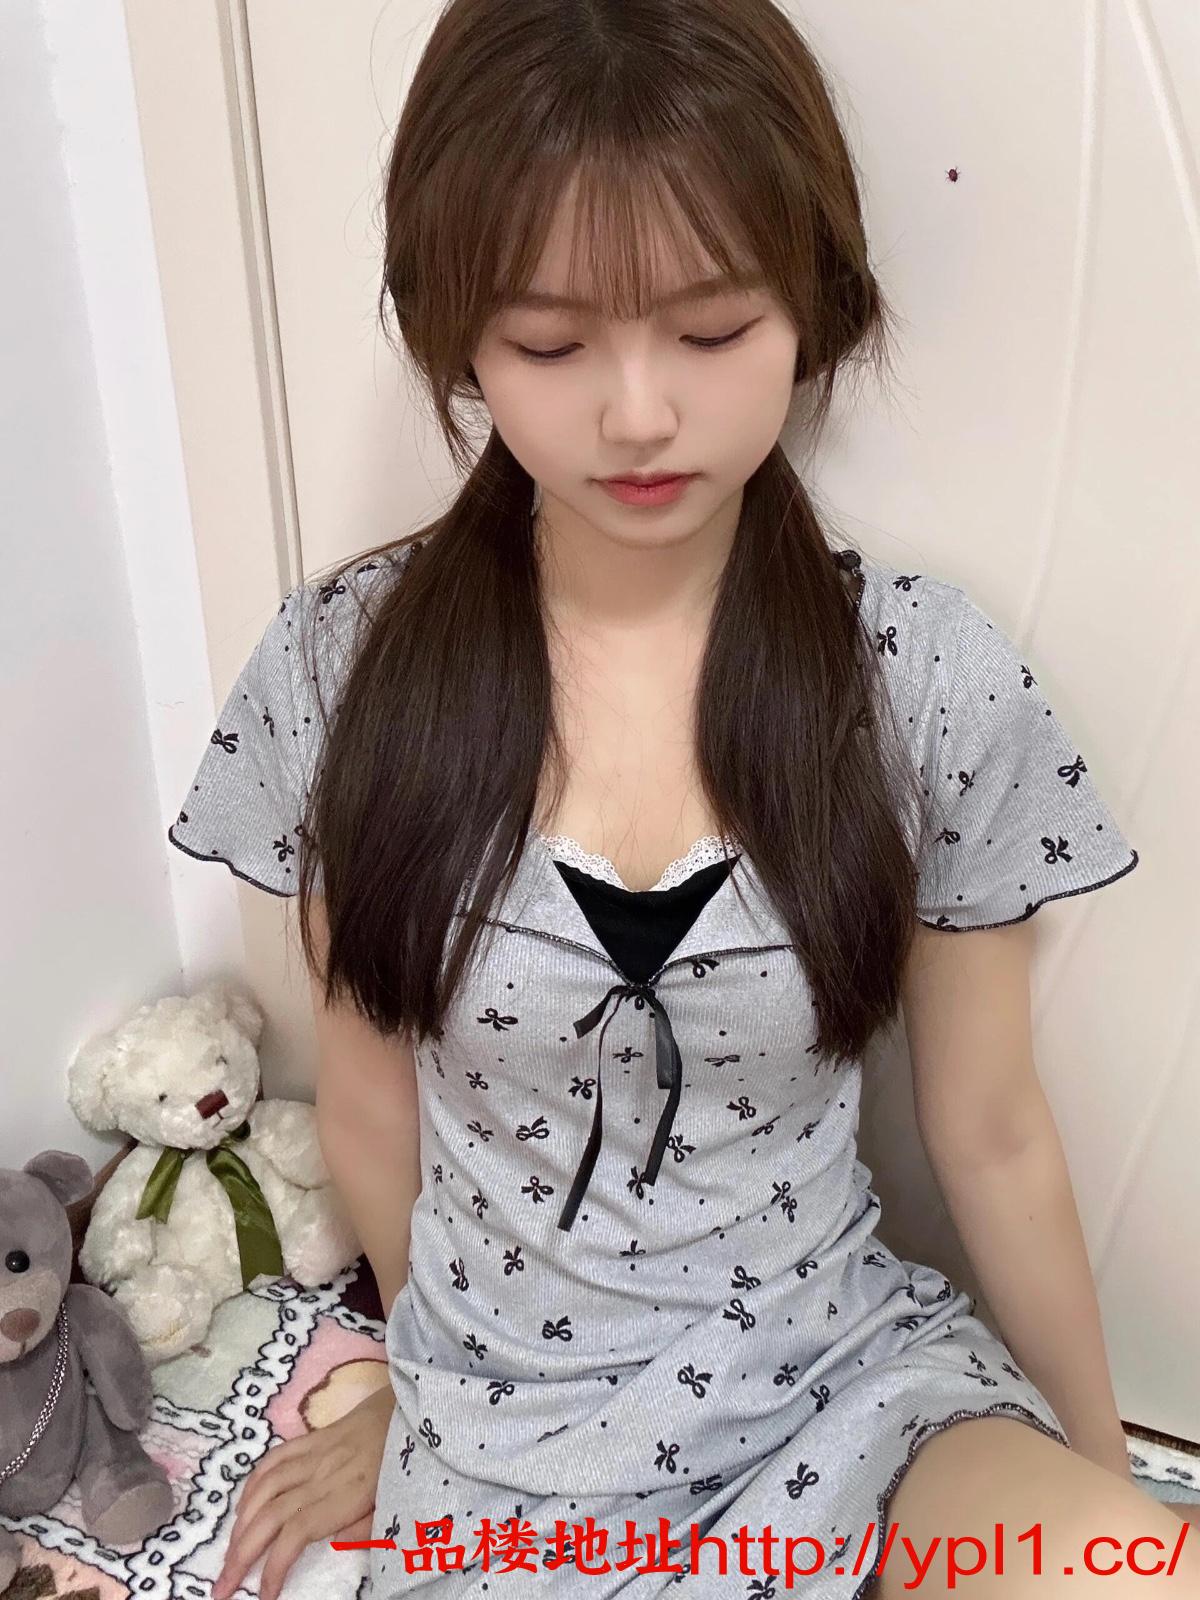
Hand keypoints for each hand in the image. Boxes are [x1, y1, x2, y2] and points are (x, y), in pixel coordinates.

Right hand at [212, 1380, 395, 1599]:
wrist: (412, 1403)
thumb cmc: (407, 1458)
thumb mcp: (398, 1499)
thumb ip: (368, 1525)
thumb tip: (337, 1546)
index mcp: (347, 1494)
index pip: (297, 1534)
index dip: (274, 1567)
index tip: (264, 1597)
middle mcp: (323, 1473)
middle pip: (271, 1515)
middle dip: (240, 1554)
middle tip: (221, 1587)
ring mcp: (315, 1453)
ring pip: (265, 1488)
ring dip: (239, 1524)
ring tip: (228, 1554)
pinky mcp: (313, 1437)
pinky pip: (274, 1458)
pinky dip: (252, 1484)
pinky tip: (242, 1507)